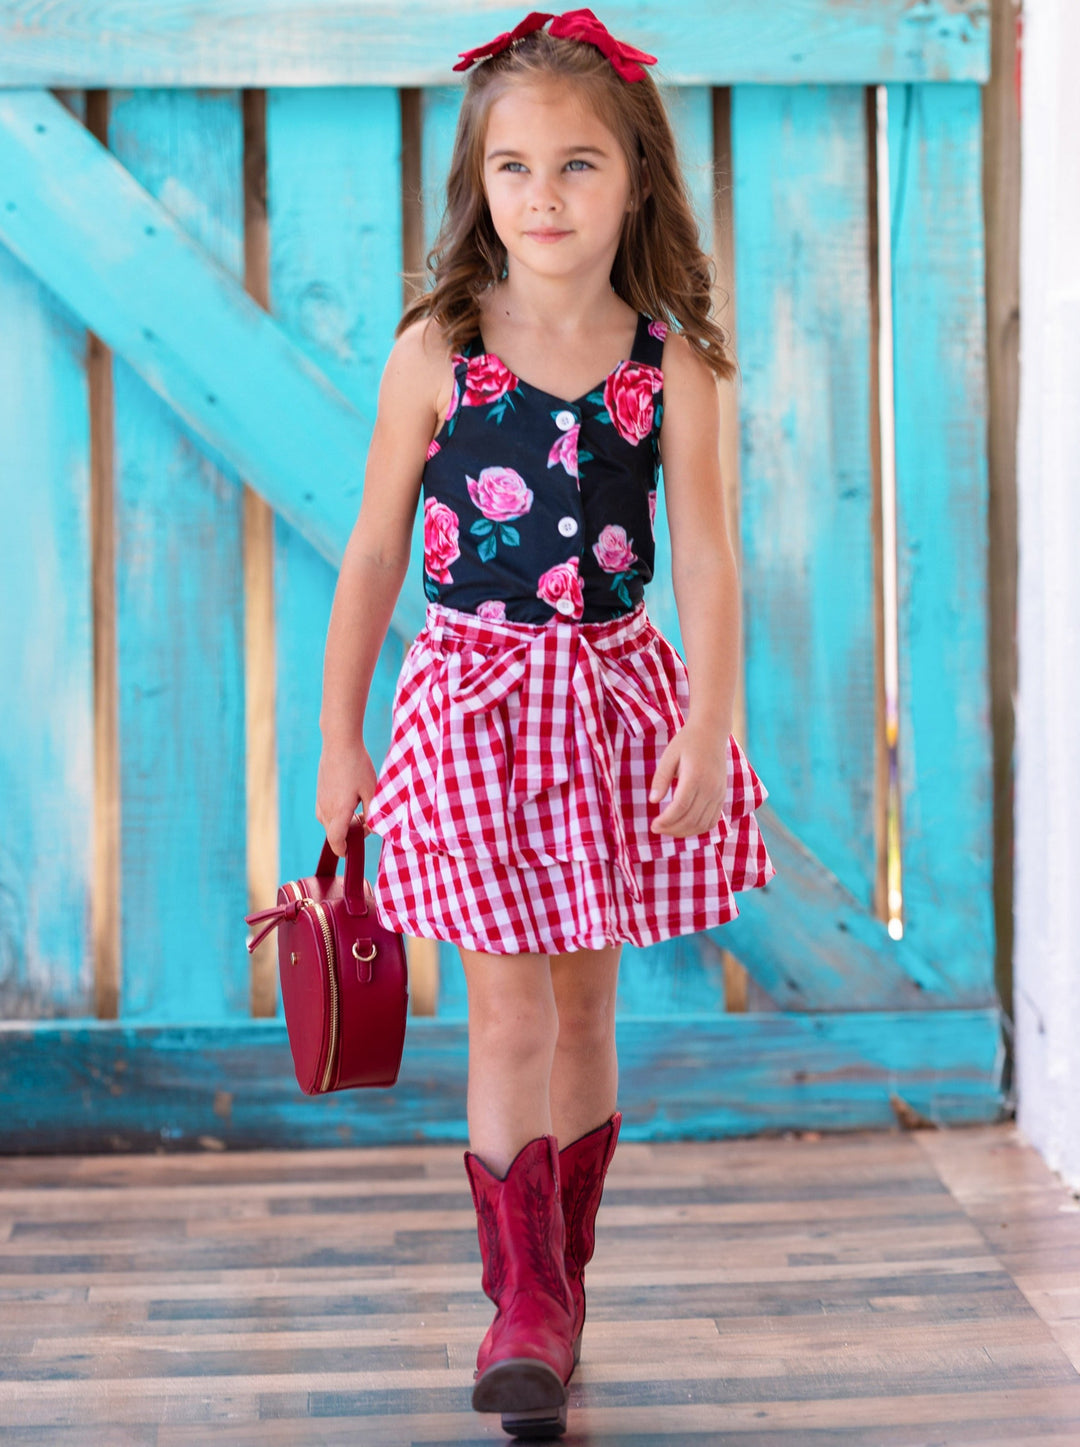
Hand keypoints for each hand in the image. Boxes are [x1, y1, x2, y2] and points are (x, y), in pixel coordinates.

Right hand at [316, 739, 377, 855]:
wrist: (339, 743)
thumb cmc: (357, 765)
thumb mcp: (372, 790)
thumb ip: (373, 812)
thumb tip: (373, 828)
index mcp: (339, 811)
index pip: (336, 841)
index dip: (343, 850)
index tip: (351, 851)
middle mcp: (326, 809)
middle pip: (335, 833)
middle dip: (350, 833)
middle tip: (367, 818)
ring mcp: (320, 801)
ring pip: (330, 823)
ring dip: (344, 822)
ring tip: (359, 806)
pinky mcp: (319, 794)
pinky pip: (327, 812)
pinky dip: (338, 813)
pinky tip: (350, 798)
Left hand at [649, 723, 729, 837]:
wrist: (712, 732)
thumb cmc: (687, 742)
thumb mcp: (669, 756)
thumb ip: (661, 778)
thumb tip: (653, 801)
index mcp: (695, 776)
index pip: (680, 806)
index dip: (666, 820)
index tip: (653, 825)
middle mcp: (710, 787)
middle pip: (691, 819)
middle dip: (672, 829)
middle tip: (656, 828)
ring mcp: (718, 793)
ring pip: (703, 824)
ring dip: (684, 832)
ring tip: (668, 829)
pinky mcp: (722, 796)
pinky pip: (712, 820)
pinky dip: (698, 829)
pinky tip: (684, 827)